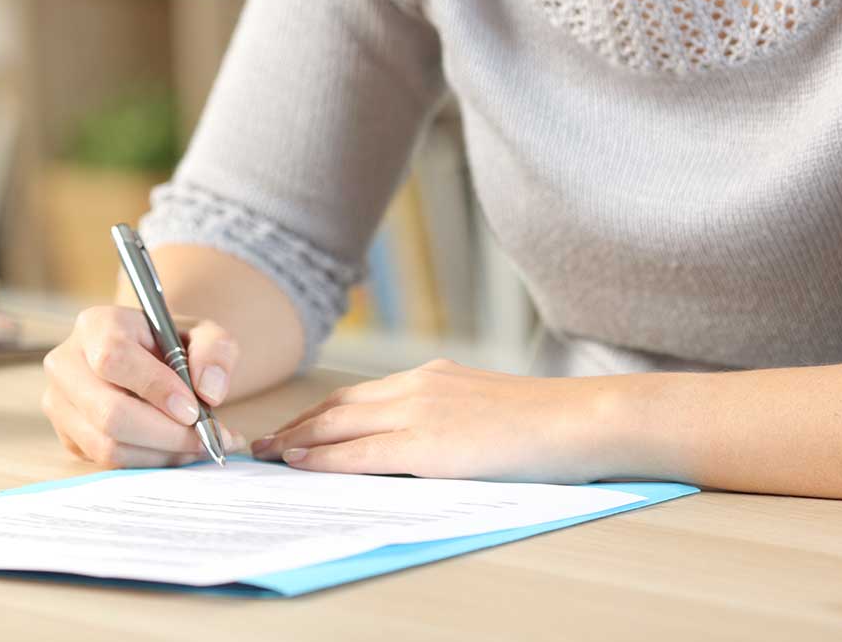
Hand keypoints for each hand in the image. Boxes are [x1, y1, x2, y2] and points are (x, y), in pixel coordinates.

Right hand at [41, 304, 249, 468]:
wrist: (148, 362)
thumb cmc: (173, 346)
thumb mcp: (203, 334)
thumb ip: (215, 351)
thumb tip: (209, 391)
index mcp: (96, 325)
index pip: (113, 358)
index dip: (155, 388)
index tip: (193, 409)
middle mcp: (67, 364)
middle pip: (108, 412)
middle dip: (165, 433)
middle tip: (205, 437)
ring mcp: (60, 404)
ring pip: (107, 445)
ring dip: (161, 453)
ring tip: (198, 444)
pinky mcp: (68, 436)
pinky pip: (107, 463)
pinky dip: (149, 463)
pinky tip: (176, 450)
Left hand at [250, 358, 627, 481]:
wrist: (581, 420)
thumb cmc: (545, 424)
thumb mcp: (483, 409)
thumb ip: (446, 418)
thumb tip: (420, 445)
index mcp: (431, 377)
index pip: (357, 395)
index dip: (318, 414)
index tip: (289, 429)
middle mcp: (418, 386)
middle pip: (337, 406)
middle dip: (295, 426)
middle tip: (260, 443)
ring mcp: (422, 412)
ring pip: (340, 425)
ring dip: (297, 441)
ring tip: (267, 456)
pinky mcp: (430, 444)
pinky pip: (363, 452)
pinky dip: (325, 458)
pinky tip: (300, 465)